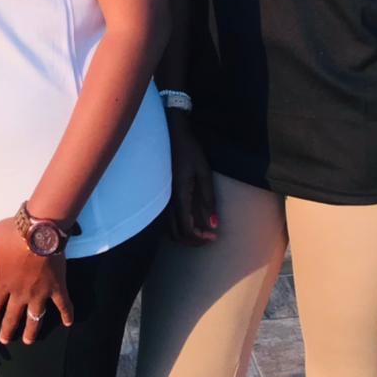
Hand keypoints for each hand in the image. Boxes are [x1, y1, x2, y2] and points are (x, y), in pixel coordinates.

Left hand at [0, 218, 73, 345]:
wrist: (39, 230)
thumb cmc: (13, 234)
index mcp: (4, 282)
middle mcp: (21, 292)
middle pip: (13, 316)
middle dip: (8, 329)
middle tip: (5, 339)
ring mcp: (40, 292)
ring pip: (35, 317)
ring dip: (31, 330)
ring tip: (28, 340)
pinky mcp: (57, 287)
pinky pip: (63, 303)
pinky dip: (67, 313)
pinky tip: (68, 322)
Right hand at [167, 112, 217, 244]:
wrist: (171, 133)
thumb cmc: (189, 150)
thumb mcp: (204, 172)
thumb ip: (208, 199)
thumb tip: (214, 224)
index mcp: (179, 196)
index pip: (187, 230)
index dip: (201, 239)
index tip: (214, 236)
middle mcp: (167, 201)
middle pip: (176, 235)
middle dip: (193, 242)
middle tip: (208, 237)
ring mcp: (162, 199)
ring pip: (169, 230)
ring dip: (185, 236)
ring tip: (201, 231)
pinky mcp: (161, 195)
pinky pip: (167, 220)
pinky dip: (178, 228)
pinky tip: (190, 220)